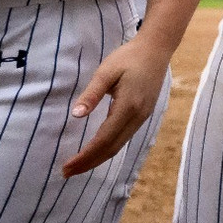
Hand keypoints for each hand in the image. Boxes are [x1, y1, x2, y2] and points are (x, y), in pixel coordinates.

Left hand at [62, 37, 170, 175]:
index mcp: (128, 106)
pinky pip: (124, 138)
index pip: (104, 140)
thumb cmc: (128, 57)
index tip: (66, 166)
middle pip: (112, 148)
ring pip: (119, 145)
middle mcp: (137, 116)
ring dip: (98, 158)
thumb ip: (91, 94)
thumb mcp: (106, 71)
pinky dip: (108, 149)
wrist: (156, 49)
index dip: (85, 156)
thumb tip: (76, 115)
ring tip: (78, 165)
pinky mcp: (143, 114)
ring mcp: (142, 117)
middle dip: (89, 163)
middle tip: (66, 173)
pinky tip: (97, 150)